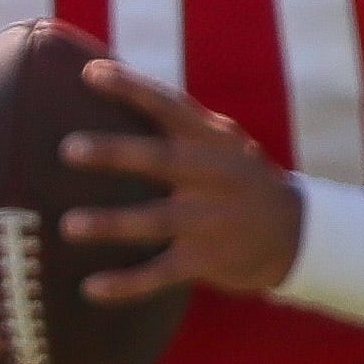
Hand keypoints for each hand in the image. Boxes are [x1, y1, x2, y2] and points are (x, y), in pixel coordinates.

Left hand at [59, 59, 300, 301]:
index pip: (170, 105)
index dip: (132, 88)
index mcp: (213, 139)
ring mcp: (213, 220)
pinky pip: (162, 274)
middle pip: (162, 161)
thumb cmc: (234, 178)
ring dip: (113, 224)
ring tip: (69, 226)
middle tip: (69, 149)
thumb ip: (177, 122)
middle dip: (116, 154)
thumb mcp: (220, 142)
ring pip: (158, 221)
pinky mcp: (210, 260)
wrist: (294, 233)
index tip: (90, 73)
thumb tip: (105, 82)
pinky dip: (127, 284)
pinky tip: (92, 289)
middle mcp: (214, 176)